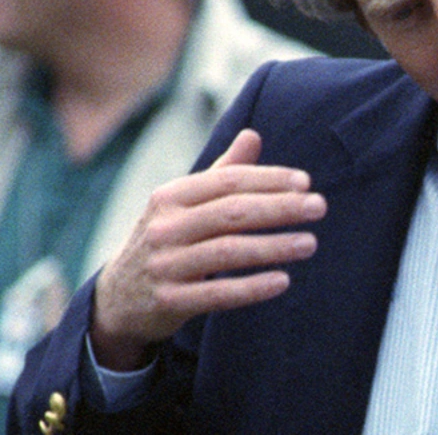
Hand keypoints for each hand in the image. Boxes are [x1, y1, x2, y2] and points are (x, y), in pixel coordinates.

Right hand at [89, 129, 325, 369]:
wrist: (118, 298)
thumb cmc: (167, 239)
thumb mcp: (184, 204)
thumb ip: (221, 172)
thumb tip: (253, 135)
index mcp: (170, 197)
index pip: (227, 181)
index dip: (268, 179)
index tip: (305, 183)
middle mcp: (164, 227)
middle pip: (232, 213)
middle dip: (279, 208)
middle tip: (319, 207)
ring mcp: (164, 266)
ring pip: (228, 252)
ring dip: (274, 247)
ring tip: (310, 243)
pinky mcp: (169, 302)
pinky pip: (217, 294)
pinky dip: (252, 287)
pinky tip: (282, 281)